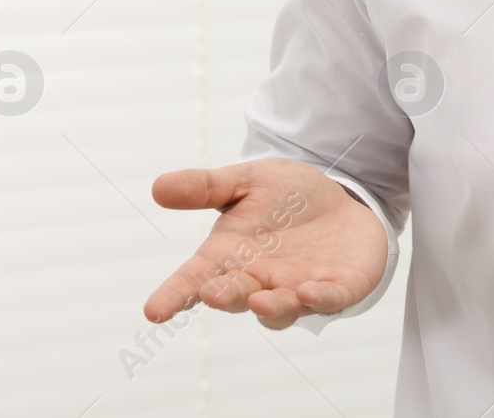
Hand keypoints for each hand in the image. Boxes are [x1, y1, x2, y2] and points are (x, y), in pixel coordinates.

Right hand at [144, 158, 388, 329]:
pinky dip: (320, 299)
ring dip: (270, 308)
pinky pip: (329, 300)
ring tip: (260, 301)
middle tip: (213, 292)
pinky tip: (311, 292)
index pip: (194, 279)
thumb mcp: (247, 181)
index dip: (174, 295)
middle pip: (237, 296)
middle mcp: (259, 281)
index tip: (153, 311)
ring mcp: (297, 290)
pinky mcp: (337, 289)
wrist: (340, 200)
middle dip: (225, 296)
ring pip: (280, 310)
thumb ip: (206, 187)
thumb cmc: (286, 197)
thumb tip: (157, 186)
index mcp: (230, 257)